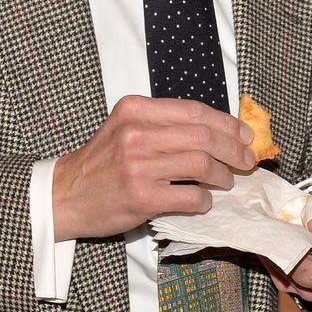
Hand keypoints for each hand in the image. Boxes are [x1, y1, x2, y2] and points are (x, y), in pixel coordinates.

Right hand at [51, 96, 254, 241]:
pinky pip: (190, 196)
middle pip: (204, 136)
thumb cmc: (101, 163)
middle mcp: (136, 133)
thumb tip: (218, 130)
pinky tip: (203, 201)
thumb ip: (163, 124)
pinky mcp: (141, 196)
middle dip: (234, 149)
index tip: (244, 135)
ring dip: (222, 175)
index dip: (227, 123)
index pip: (194, 111)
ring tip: (226, 181)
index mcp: (135, 110)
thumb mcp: (125, 128)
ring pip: (202, 165)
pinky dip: (204, 200)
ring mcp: (138, 165)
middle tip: (246, 161)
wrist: (65, 195)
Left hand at [270, 177, 311, 302]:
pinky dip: (275, 263)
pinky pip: (281, 281)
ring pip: (294, 282)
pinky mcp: (299, 289)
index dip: (310, 243)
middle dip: (293, 253)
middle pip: (311, 275)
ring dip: (281, 259)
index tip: (296, 227)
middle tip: (278, 231)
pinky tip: (273, 243)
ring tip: (275, 235)